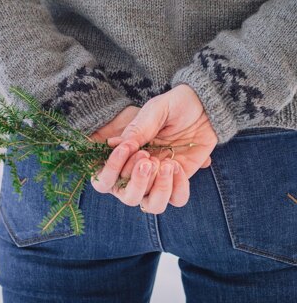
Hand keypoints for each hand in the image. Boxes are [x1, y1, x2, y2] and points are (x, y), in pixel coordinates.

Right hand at [91, 84, 217, 213]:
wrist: (203, 104)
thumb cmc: (173, 105)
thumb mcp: (153, 112)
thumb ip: (137, 130)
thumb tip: (112, 145)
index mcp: (126, 154)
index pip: (107, 177)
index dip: (112, 169)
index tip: (127, 149)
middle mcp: (140, 170)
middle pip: (128, 196)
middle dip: (136, 181)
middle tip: (147, 158)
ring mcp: (160, 177)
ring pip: (152, 205)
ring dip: (157, 188)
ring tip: (165, 164)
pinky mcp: (181, 178)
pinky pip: (177, 198)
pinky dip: (177, 187)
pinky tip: (177, 166)